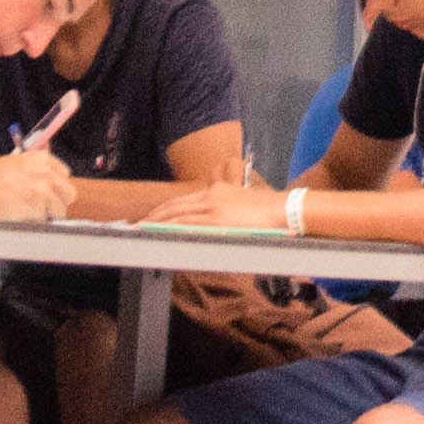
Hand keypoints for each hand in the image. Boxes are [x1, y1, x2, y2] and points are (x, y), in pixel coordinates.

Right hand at [0, 144, 67, 224]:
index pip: (65, 174)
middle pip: (69, 193)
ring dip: (48, 214)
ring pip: (59, 210)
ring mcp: (44, 193)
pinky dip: (37, 222)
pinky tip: (24, 216)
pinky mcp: (38, 210)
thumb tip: (42, 151)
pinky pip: (45, 221)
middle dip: (59, 201)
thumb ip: (29, 160)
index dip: (57, 185)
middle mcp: (47, 174)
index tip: (51, 190)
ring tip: (32, 213)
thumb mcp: (12, 158)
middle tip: (47, 205)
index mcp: (42, 159)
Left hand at [132, 172, 271, 228]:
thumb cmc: (270, 213)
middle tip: (137, 225)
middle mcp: (212, 194)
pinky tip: (157, 233)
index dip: (165, 209)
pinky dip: (167, 228)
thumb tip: (214, 229)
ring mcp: (213, 206)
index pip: (184, 201)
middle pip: (175, 205)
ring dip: (155, 223)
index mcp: (218, 190)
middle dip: (154, 215)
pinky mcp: (216, 219)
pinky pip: (185, 223)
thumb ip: (226, 214)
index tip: (152, 217)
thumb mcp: (243, 207)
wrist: (286, 210)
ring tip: (140, 231)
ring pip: (175, 213)